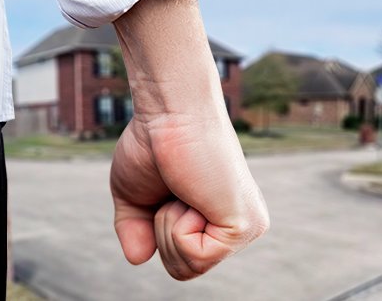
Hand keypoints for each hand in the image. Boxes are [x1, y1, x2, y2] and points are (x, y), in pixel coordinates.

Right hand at [111, 112, 268, 279]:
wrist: (170, 112)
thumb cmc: (154, 143)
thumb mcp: (135, 196)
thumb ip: (136, 230)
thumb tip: (139, 258)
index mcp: (219, 220)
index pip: (182, 261)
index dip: (157, 231)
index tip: (168, 189)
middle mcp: (240, 226)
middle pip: (185, 270)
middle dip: (161, 232)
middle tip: (175, 188)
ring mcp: (247, 228)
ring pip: (189, 267)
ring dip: (168, 226)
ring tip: (184, 188)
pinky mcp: (245, 226)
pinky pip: (196, 256)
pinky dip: (177, 225)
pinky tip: (193, 193)